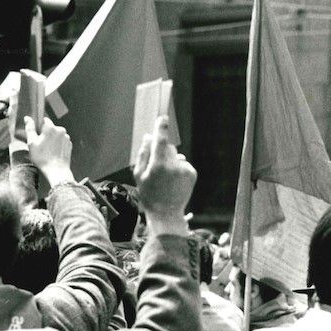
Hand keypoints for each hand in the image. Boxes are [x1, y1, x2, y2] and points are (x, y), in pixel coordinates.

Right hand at [26, 116, 73, 186]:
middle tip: (41, 146)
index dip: (39, 128)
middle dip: (46, 135)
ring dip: (52, 140)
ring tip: (47, 151)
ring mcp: (66, 138)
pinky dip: (58, 146)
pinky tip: (53, 153)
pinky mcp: (69, 145)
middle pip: (51, 128)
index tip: (37, 136)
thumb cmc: (43, 158)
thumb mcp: (31, 143)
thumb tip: (27, 118)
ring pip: (57, 135)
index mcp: (51, 127)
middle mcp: (61, 130)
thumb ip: (29, 128)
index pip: (44, 120)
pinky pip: (62, 142)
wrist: (56, 171)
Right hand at [133, 116, 195, 236]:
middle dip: (162, 151)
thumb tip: (147, 137)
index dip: (161, 127)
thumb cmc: (149, 195)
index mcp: (158, 165)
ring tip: (165, 179)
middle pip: (168, 147)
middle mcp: (173, 165)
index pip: (160, 140)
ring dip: (170, 161)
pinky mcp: (192, 173)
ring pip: (176, 156)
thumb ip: (143, 154)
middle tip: (156, 166)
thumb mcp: (138, 175)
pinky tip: (173, 181)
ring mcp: (184, 169)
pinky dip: (178, 169)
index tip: (163, 118)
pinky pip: (183, 164)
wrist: (166, 213)